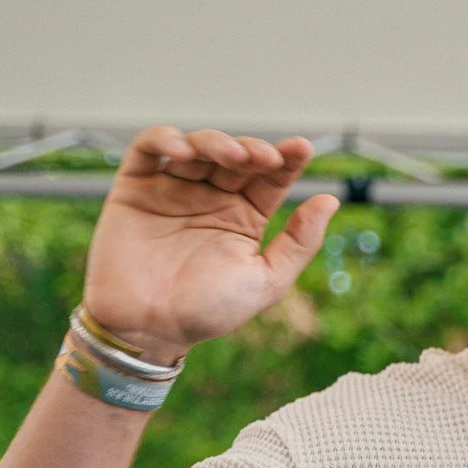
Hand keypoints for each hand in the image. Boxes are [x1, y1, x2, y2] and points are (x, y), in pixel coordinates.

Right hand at [82, 127, 337, 362]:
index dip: (288, 158)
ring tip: (231, 156)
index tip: (302, 148)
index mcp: (245, 217)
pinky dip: (164, 139)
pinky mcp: (135, 188)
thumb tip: (331, 199)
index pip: (271, 177)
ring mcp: (173, 190)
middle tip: (264, 158)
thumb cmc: (208, 311)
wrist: (148, 329)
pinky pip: (148, 150)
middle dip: (253, 149)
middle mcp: (211, 198)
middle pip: (236, 156)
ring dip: (216, 142)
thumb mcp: (267, 280)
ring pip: (198, 146)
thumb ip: (299, 242)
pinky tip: (183, 150)